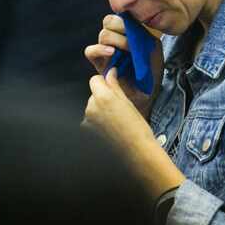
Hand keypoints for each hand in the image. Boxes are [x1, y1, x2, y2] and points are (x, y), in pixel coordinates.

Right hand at [84, 14, 163, 117]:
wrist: (147, 91)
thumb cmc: (151, 69)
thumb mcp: (153, 47)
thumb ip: (143, 33)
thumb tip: (131, 26)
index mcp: (127, 32)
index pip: (119, 16)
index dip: (125, 18)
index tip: (135, 27)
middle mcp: (114, 39)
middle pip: (108, 21)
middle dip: (120, 27)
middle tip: (132, 38)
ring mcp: (106, 50)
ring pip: (102, 35)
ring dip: (116, 39)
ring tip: (127, 49)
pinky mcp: (99, 63)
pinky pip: (90, 51)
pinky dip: (99, 49)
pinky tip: (111, 53)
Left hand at [84, 68, 184, 195]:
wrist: (137, 152)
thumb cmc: (136, 128)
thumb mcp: (127, 102)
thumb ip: (115, 85)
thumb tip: (110, 72)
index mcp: (102, 97)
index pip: (94, 80)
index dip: (103, 82)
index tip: (112, 89)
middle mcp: (91, 107)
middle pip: (93, 95)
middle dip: (102, 98)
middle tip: (118, 108)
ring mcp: (87, 121)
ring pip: (92, 108)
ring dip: (100, 111)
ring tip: (115, 121)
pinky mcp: (87, 132)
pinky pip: (91, 121)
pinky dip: (97, 123)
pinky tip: (109, 130)